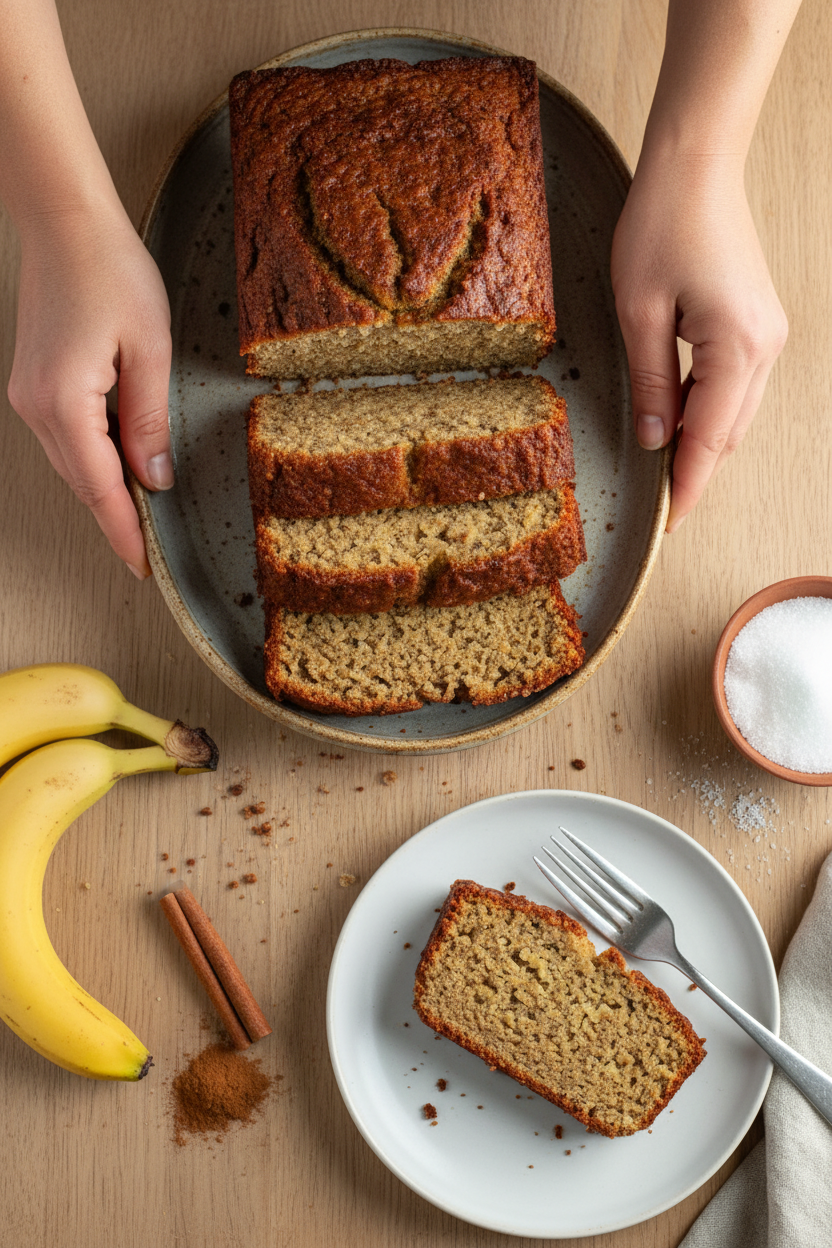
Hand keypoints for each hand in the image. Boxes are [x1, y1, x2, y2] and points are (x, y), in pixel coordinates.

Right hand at [8, 206, 171, 576]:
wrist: (65, 222)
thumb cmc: (111, 271)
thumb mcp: (149, 347)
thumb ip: (150, 418)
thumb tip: (155, 475)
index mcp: (65, 401)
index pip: (99, 487)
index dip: (124, 531)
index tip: (143, 565)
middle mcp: (36, 406)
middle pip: (82, 482)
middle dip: (117, 518)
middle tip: (151, 550)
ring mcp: (28, 395)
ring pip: (72, 464)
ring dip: (105, 489)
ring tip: (143, 513)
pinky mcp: (33, 383)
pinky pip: (66, 439)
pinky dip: (94, 459)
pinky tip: (122, 464)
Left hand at [611, 153, 787, 530]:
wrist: (696, 167)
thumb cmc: (661, 225)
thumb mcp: (638, 312)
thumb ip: (650, 383)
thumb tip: (654, 440)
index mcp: (737, 346)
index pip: (709, 438)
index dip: (687, 485)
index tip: (668, 523)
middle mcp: (765, 346)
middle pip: (730, 432)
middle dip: (697, 472)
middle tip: (663, 509)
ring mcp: (769, 334)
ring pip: (736, 412)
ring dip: (703, 442)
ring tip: (666, 472)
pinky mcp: (760, 323)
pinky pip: (737, 386)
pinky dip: (710, 410)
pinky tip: (679, 420)